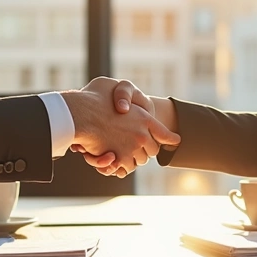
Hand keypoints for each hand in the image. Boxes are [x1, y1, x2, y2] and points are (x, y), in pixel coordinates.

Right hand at [62, 78, 179, 177]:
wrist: (80, 112)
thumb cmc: (93, 97)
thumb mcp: (114, 87)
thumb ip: (123, 95)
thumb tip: (124, 106)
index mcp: (144, 117)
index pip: (164, 133)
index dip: (171, 139)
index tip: (176, 141)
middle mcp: (142, 134)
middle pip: (152, 150)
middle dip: (147, 149)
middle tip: (141, 147)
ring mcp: (131, 148)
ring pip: (140, 161)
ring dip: (135, 158)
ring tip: (128, 154)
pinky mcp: (119, 159)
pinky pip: (126, 168)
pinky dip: (122, 167)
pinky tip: (117, 162)